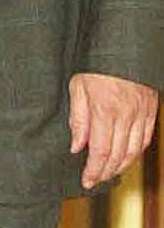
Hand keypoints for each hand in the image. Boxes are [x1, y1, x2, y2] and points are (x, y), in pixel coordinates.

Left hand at [68, 72, 158, 188]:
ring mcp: (142, 113)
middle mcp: (127, 115)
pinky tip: (126, 157)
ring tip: (108, 172)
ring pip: (134, 150)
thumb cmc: (94, 65)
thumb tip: (77, 146)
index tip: (86, 180)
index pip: (101, 151)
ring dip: (122, 165)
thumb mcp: (77, 87)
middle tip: (95, 180)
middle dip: (106, 172)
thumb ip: (77, 119)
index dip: (94, 170)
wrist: (121, 47)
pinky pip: (145, 138)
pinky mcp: (151, 110)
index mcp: (105, 110)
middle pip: (119, 155)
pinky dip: (136, 152)